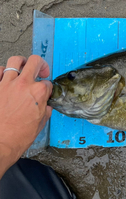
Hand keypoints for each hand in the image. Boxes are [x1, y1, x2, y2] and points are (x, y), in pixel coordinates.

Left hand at [0, 55, 52, 178]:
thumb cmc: (18, 137)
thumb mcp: (39, 124)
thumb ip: (45, 111)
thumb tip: (46, 107)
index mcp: (39, 92)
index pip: (47, 83)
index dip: (47, 88)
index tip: (45, 93)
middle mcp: (24, 84)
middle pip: (35, 61)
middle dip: (40, 65)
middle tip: (40, 72)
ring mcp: (7, 84)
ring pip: (16, 60)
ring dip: (22, 63)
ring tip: (23, 68)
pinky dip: (3, 71)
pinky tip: (5, 77)